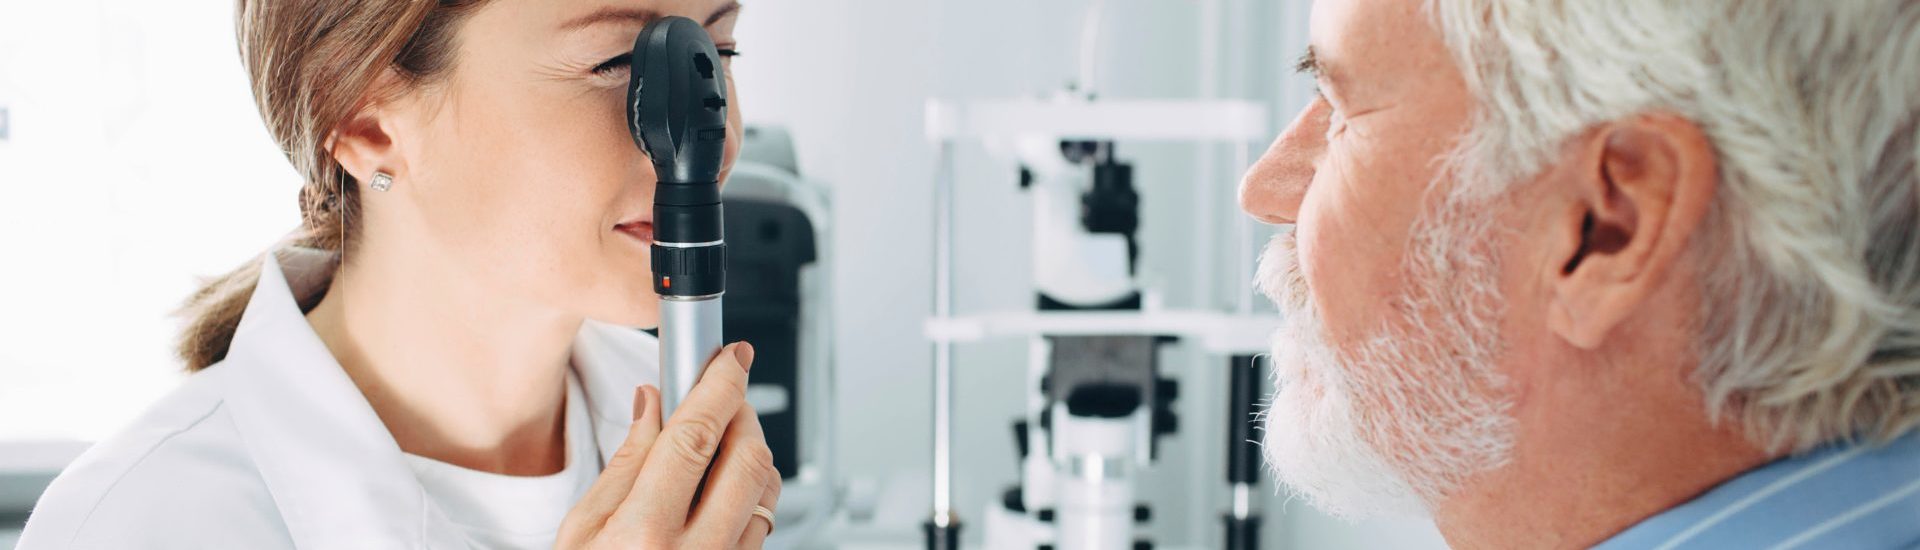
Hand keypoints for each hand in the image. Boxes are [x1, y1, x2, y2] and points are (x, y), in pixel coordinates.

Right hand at [556, 342, 781, 548]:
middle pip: (748, 460)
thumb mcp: (581, 532)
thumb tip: (651, 404)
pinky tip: (725, 488)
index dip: (719, 386)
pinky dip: (753, 495)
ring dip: (752, 454)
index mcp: (643, 535)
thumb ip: (624, 464)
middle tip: (724, 394)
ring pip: (767, 492)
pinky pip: (763, 527)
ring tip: (721, 441)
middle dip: (743, 414)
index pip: (697, 437)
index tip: (730, 358)